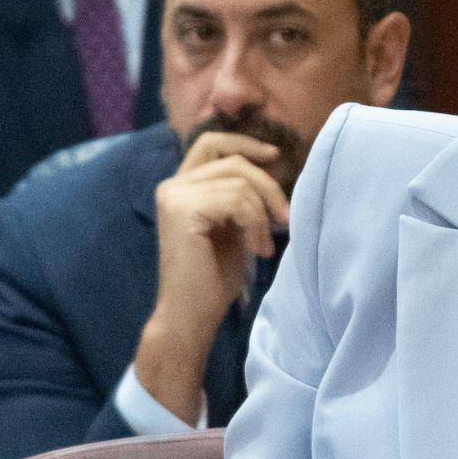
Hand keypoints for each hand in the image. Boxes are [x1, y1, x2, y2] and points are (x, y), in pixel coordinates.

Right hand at [133, 132, 290, 423]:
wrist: (191, 315)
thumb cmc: (214, 277)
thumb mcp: (233, 225)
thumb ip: (240, 195)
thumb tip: (272, 164)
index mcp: (181, 186)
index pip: (212, 142)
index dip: (245, 143)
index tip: (275, 157)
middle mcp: (172, 185)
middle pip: (235, 161)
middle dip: (269, 186)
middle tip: (285, 219)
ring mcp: (174, 196)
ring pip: (241, 182)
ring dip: (263, 214)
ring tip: (264, 245)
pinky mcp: (183, 210)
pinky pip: (237, 201)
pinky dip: (256, 224)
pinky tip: (256, 250)